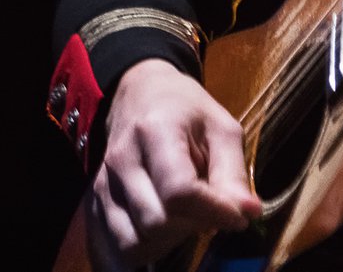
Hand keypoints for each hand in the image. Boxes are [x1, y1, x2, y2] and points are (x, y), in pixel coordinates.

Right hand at [85, 58, 263, 271]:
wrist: (140, 94)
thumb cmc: (188, 111)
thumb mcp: (221, 129)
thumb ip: (233, 173)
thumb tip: (248, 213)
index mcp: (156, 131)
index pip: (179, 192)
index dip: (213, 212)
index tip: (238, 216)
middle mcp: (122, 160)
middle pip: (157, 223)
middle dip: (193, 226)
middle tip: (210, 210)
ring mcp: (102, 183)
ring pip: (134, 243)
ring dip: (168, 242)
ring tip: (186, 217)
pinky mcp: (94, 202)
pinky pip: (117, 248)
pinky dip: (146, 248)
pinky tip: (165, 228)